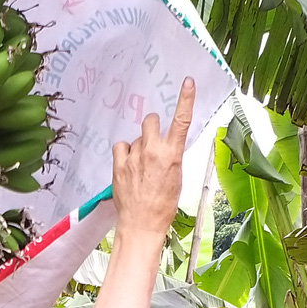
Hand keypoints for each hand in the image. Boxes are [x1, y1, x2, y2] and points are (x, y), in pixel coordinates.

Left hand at [109, 77, 196, 240]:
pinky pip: (121, 146)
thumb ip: (170, 156)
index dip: (186, 99)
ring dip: (138, 145)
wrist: (142, 224)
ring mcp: (134, 157)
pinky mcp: (119, 164)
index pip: (181, 121)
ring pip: (136, 137)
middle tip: (152, 144)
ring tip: (140, 164)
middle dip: (152, 128)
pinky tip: (128, 165)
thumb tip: (165, 144)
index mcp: (172, 155)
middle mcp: (152, 151)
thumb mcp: (176, 177)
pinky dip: (124, 153)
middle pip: (150, 121)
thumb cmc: (163, 205)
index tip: (188, 83)